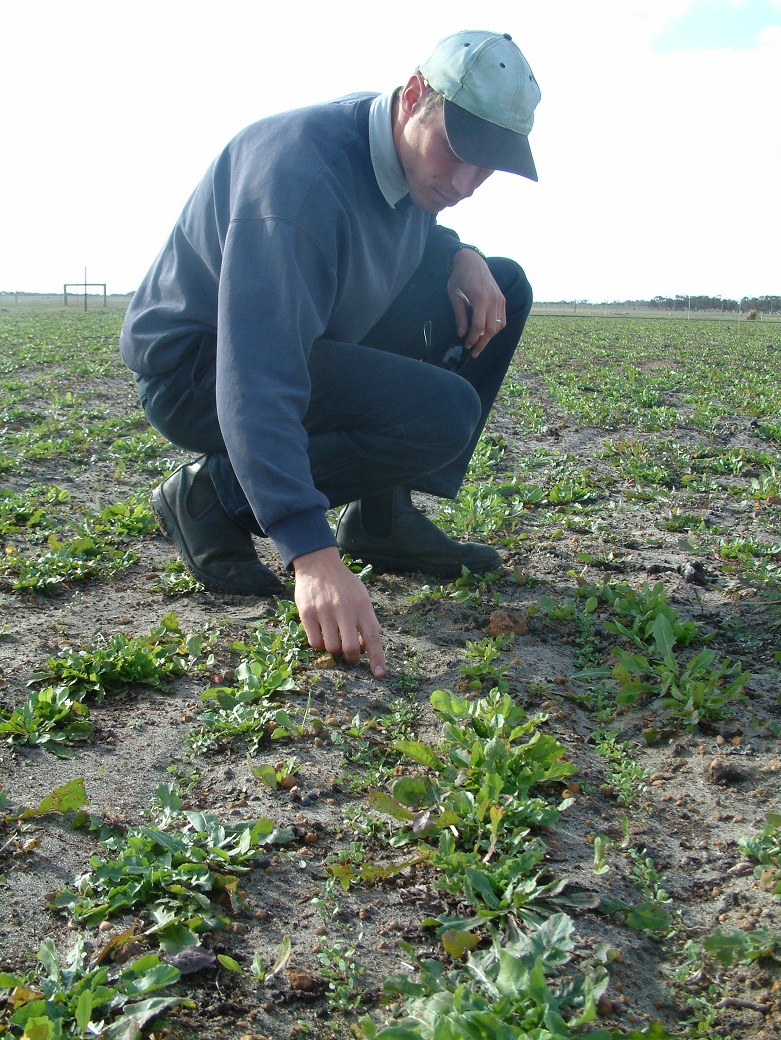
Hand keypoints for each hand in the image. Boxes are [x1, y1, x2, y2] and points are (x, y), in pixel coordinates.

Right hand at [293, 546, 386, 677]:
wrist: (318, 564)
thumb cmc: (343, 583)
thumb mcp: (362, 596)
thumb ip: (367, 619)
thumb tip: (366, 646)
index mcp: (362, 605)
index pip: (373, 636)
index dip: (377, 657)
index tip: (380, 674)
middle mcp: (344, 609)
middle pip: (350, 647)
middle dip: (351, 658)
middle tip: (349, 656)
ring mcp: (325, 611)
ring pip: (331, 648)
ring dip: (334, 650)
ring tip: (334, 640)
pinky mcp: (307, 613)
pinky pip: (315, 642)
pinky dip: (320, 645)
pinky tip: (321, 635)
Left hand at [448, 248, 505, 356]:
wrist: (472, 261)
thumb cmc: (460, 277)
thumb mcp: (454, 296)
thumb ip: (460, 315)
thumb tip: (461, 334)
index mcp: (480, 299)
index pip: (479, 326)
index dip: (472, 339)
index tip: (466, 345)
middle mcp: (493, 300)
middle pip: (491, 329)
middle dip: (482, 343)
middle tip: (473, 352)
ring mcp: (499, 300)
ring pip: (499, 326)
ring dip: (489, 337)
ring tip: (479, 343)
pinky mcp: (502, 299)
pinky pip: (502, 319)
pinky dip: (496, 328)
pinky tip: (486, 332)